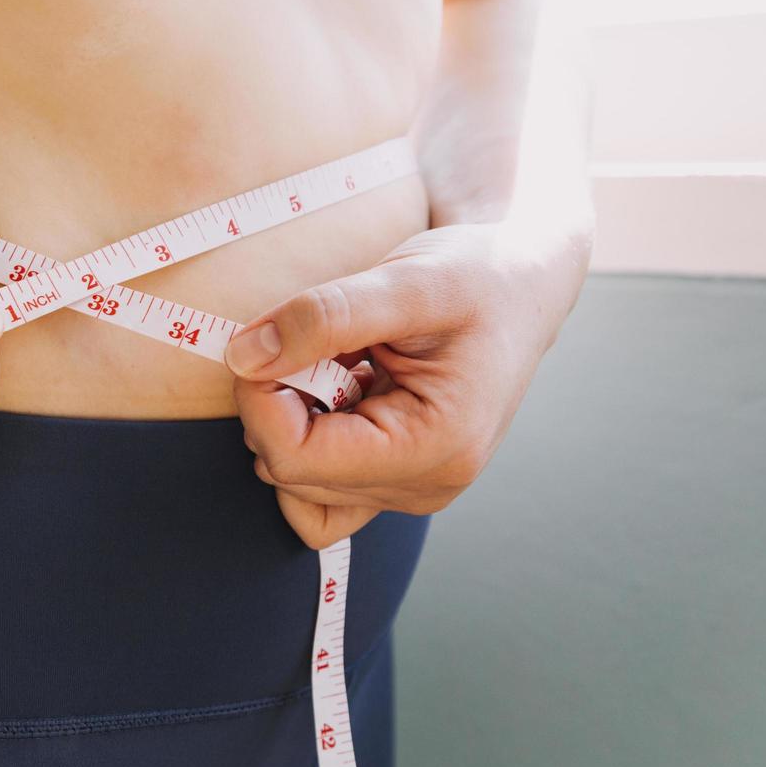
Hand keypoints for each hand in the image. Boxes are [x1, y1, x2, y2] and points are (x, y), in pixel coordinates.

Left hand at [225, 221, 590, 547]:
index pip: (295, 458)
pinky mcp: (394, 477)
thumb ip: (323, 317)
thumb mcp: (405, 281)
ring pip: (294, 483)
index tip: (267, 339)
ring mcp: (409, 488)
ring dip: (290, 419)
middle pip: (288, 472)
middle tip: (306, 339)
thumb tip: (244, 357)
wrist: (521, 285)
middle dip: (275, 403)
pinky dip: (303, 437)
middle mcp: (424, 486)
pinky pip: (315, 486)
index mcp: (435, 448)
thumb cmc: (480, 278)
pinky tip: (331, 387)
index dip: (260, 397)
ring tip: (334, 362)